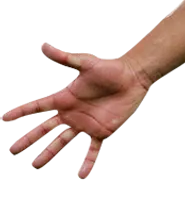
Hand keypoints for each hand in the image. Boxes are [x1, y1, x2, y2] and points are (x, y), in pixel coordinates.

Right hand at [2, 43, 153, 178]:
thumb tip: (44, 46)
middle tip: (12, 150)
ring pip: (62, 142)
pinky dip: (88, 163)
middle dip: (27, 139)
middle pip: (44, 129)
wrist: (133, 77)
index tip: (3, 119)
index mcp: (64, 98)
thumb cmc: (110, 69)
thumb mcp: (86, 63)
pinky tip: (83, 176)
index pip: (37, 107)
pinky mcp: (101, 132)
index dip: (21, 113)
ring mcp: (84, 124)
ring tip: (36, 164)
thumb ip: (65, 58)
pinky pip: (92, 150)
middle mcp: (70, 114)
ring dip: (49, 153)